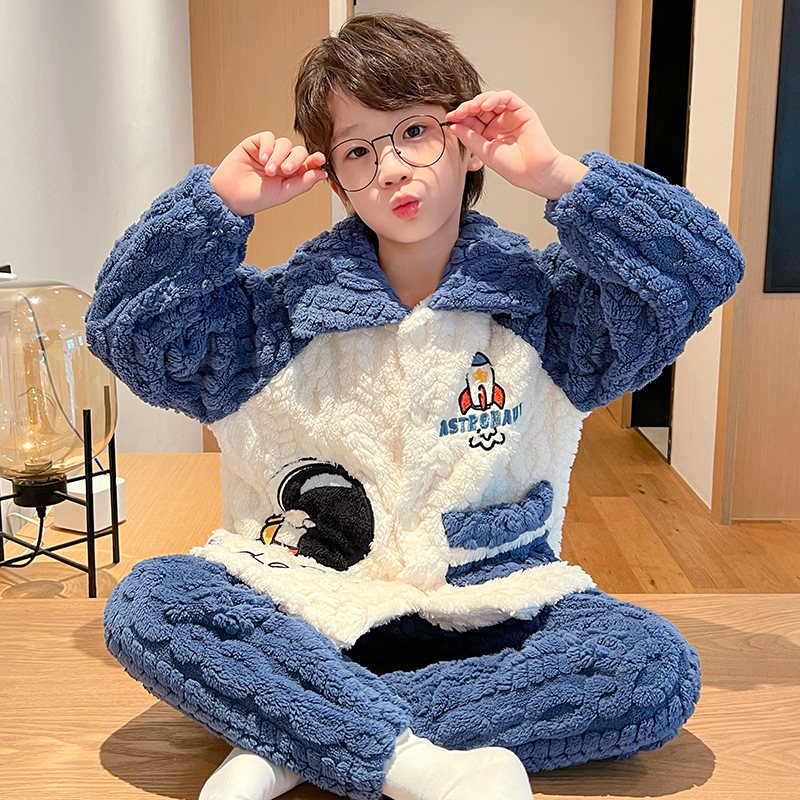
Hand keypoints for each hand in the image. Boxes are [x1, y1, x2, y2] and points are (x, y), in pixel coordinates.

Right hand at [209, 132, 327, 216]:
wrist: (230, 195)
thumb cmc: (255, 198)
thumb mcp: (283, 193)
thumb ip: (303, 183)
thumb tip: (322, 173)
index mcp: (292, 175)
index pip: (308, 164)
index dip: (315, 160)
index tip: (320, 159)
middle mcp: (283, 162)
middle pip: (299, 151)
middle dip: (295, 160)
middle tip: (285, 170)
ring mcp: (270, 152)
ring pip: (285, 144)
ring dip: (279, 156)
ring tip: (269, 170)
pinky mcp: (257, 144)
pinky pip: (269, 137)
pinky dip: (268, 147)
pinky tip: (263, 160)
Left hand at [446, 90, 587, 200]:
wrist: (534, 173)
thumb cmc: (514, 167)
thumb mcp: (484, 152)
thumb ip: (469, 138)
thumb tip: (453, 126)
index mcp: (489, 134)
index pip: (472, 120)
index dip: (460, 117)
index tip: (449, 119)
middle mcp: (499, 123)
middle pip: (480, 108)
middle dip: (467, 108)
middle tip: (457, 113)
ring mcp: (511, 116)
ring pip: (492, 99)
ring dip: (478, 101)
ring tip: (470, 108)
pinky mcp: (522, 110)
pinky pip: (507, 98)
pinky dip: (495, 98)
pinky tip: (485, 105)